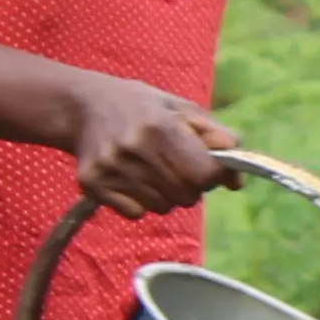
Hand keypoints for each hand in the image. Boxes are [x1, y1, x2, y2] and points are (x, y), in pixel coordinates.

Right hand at [58, 73, 230, 213]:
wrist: (82, 106)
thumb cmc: (142, 107)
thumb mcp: (183, 109)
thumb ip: (218, 139)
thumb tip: (238, 182)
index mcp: (160, 126)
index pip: (205, 174)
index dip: (211, 173)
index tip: (204, 164)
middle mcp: (133, 149)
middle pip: (187, 196)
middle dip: (190, 185)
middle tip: (174, 164)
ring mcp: (110, 169)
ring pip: (163, 207)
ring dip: (165, 193)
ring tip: (150, 167)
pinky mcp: (92, 185)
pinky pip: (136, 213)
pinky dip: (139, 201)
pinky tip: (130, 176)